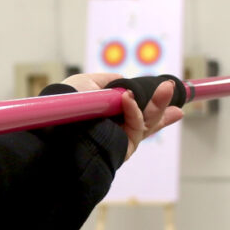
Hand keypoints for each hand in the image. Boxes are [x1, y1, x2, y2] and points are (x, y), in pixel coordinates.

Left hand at [62, 72, 184, 160]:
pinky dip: (134, 111)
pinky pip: (136, 127)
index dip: (154, 103)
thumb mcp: (87, 84)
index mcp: (110, 115)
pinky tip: (129, 99)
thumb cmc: (66, 105)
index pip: (137, 110)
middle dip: (162, 105)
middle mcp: (117, 128)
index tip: (168, 92)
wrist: (56, 127)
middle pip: (148, 118)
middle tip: (172, 89)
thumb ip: (110, 81)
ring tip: (167, 88)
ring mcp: (122, 138)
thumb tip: (124, 81)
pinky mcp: (124, 148)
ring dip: (159, 105)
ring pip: (148, 122)